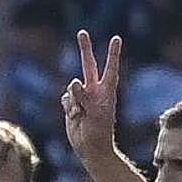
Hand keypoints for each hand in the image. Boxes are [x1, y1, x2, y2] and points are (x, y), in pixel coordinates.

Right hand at [61, 30, 121, 164]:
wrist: (90, 148)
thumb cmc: (99, 132)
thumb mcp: (96, 113)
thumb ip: (84, 96)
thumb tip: (74, 82)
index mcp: (106, 91)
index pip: (110, 68)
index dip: (112, 54)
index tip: (116, 39)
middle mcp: (94, 90)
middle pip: (88, 65)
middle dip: (84, 48)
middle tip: (82, 32)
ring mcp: (82, 97)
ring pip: (71, 87)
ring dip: (74, 100)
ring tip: (82, 115)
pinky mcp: (71, 104)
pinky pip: (65, 98)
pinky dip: (68, 107)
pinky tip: (75, 117)